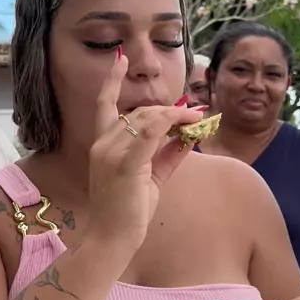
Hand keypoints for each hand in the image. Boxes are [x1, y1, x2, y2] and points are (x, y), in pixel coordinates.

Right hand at [86, 51, 202, 254]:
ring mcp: (111, 153)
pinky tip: (188, 123)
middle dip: (169, 110)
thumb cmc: (126, 213)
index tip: (120, 59)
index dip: (112, 81)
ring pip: (148, 118)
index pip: (105, 105)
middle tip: (195, 114)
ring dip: (176, 115)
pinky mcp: (126, 164)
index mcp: (102, 146)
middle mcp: (103, 144)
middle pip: (140, 112)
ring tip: (197, 118)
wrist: (110, 240)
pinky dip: (172, 123)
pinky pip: (151, 133)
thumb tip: (187, 138)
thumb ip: (166, 156)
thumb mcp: (149, 179)